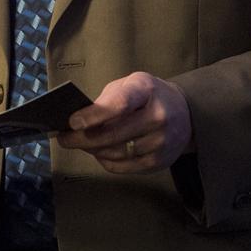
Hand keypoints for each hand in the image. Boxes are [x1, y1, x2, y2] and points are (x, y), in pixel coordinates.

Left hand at [57, 71, 192, 173]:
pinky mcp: (161, 161)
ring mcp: (162, 141)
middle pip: (114, 134)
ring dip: (93, 150)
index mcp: (146, 90)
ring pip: (117, 153)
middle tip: (64, 139)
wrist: (185, 112)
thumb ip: (106, 100)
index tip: (72, 122)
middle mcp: (158, 116)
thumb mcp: (129, 85)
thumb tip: (77, 121)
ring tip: (80, 144)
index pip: (119, 104)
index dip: (93, 115)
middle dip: (83, 139)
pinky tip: (98, 153)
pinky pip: (125, 166)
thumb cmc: (147, 95)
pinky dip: (106, 161)